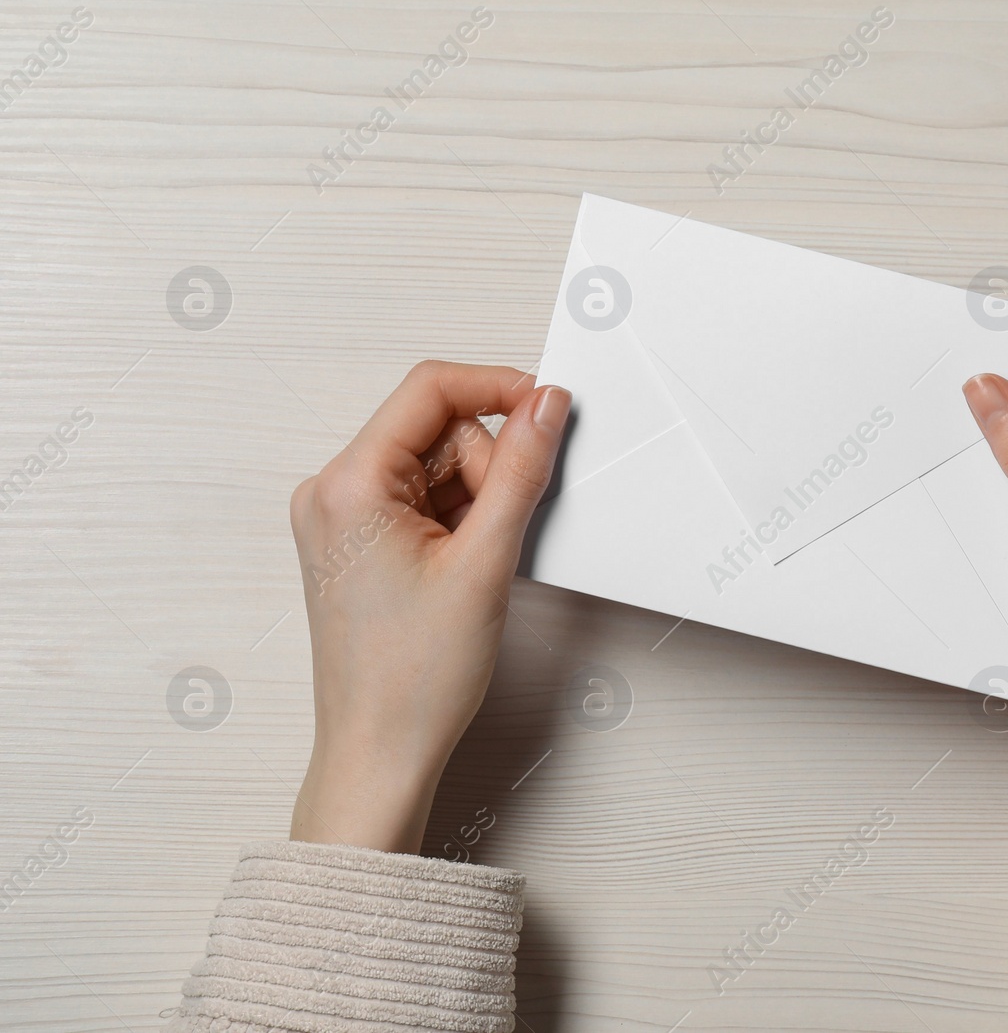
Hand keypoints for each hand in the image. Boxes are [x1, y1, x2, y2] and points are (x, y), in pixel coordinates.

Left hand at [287, 361, 569, 853]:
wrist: (381, 750)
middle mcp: (330, 492)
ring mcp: (339, 517)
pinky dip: (456, 519)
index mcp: (347, 485)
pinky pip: (420, 497)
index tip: (547, 407)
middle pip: (435, 428)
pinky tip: (463, 567)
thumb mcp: (486, 560)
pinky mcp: (355, 541)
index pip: (430, 389)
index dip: (497, 388)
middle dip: (486, 464)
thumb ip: (521, 469)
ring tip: (475, 565)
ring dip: (473, 498)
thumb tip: (545, 407)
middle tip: (498, 533)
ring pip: (433, 464)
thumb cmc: (415, 677)